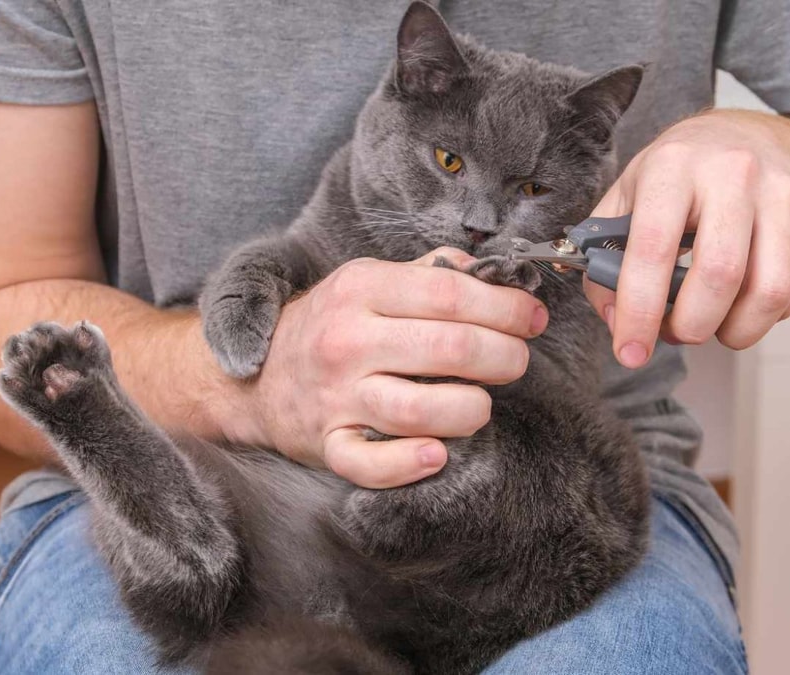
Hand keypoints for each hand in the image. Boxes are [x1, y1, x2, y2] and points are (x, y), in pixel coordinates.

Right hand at [244, 248, 547, 487]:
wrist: (258, 379)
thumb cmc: (331, 326)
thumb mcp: (369, 281)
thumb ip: (430, 273)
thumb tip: (494, 272)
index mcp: (361, 289)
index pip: (449, 294)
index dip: (504, 307)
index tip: (532, 318)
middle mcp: (347, 341)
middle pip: (449, 349)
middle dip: (503, 357)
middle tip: (517, 361)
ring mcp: (337, 396)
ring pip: (419, 409)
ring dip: (470, 409)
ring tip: (480, 404)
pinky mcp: (328, 444)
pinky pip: (371, 464)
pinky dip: (409, 463)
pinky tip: (437, 453)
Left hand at [585, 110, 789, 367]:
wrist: (749, 137)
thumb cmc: (676, 179)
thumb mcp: (626, 199)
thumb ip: (604, 260)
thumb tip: (617, 321)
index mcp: (673, 166)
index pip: (654, 249)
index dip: (640, 311)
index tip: (630, 353)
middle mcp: (734, 172)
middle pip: (720, 276)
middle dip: (690, 327)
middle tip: (674, 332)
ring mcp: (783, 192)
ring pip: (768, 292)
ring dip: (733, 332)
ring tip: (710, 324)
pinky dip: (763, 317)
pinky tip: (741, 301)